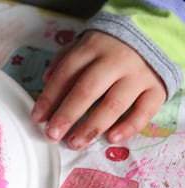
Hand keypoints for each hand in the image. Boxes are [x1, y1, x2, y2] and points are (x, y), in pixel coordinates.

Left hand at [31, 30, 166, 149]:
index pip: (66, 73)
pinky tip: (112, 139)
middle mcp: (116, 60)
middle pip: (88, 90)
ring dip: (92, 127)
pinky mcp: (158, 88)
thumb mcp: (83, 47)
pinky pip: (145, 110)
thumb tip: (45, 81)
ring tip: (75, 143)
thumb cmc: (107, 49)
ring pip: (114, 104)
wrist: (152, 35)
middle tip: (52, 135)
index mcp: (92, 48)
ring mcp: (139, 74)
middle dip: (67, 115)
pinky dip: (129, 127)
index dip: (50, 97)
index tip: (37, 118)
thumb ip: (64, 61)